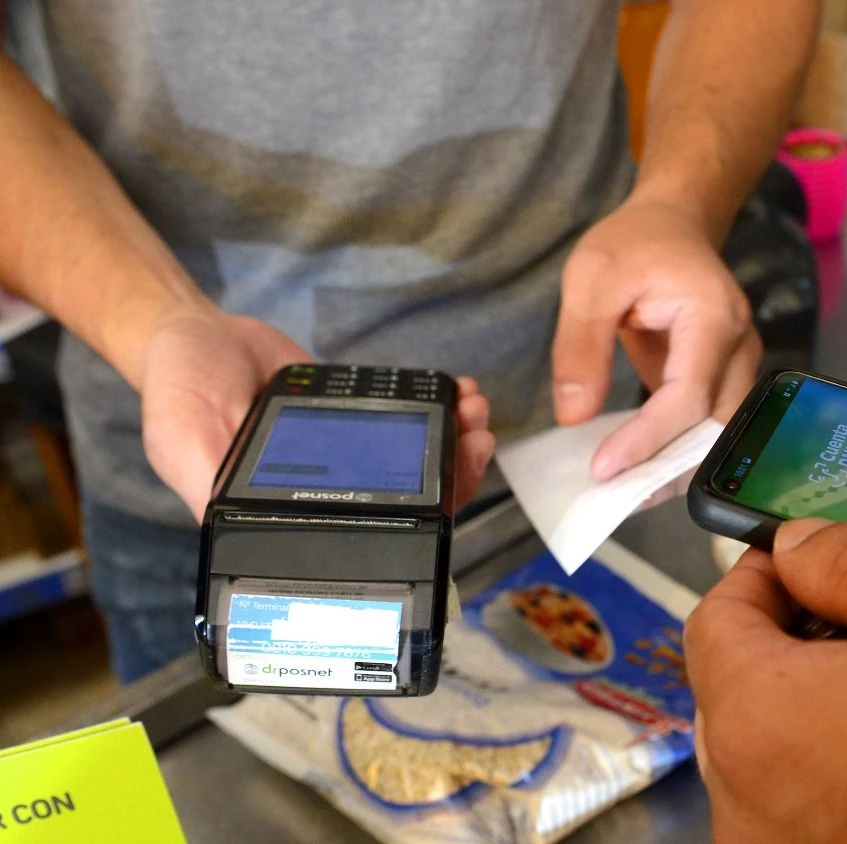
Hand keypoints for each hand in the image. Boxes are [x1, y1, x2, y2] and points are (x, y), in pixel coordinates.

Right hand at [139, 308, 496, 519]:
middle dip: (452, 473)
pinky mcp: (358, 420)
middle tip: (475, 442)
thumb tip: (230, 526)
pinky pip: (407, 424)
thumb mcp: (182, 440)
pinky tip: (457, 393)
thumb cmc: (179, 389)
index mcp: (287, 514)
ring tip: (473, 413)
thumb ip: (209, 484)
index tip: (451, 491)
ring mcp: (348, 457)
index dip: (415, 522)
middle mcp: (325, 493)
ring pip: (417, 464)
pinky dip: (439, 411)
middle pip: (407, 501)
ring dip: (455, 441)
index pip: (363, 536)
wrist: (195, 332)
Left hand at [553, 198, 760, 479]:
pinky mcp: (724, 378)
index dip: (650, 439)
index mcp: (712, 315)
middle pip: (715, 426)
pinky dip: (677, 450)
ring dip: (676, 467)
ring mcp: (739, 364)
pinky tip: (641, 469)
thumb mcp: (591, 279)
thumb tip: (574, 415)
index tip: (605, 470)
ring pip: (719, 433)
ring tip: (627, 491)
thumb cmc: (634, 244)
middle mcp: (740, 345)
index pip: (689, 396)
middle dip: (668, 468)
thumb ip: (581, 345)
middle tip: (615, 497)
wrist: (672, 225)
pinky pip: (708, 424)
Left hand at [686, 519, 846, 843]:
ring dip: (829, 708)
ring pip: (777, 753)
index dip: (767, 573)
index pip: (714, 620)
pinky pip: (812, 809)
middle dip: (800, 640)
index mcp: (767, 725)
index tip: (819, 559)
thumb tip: (797, 546)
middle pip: (740, 689)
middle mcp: (753, 811)